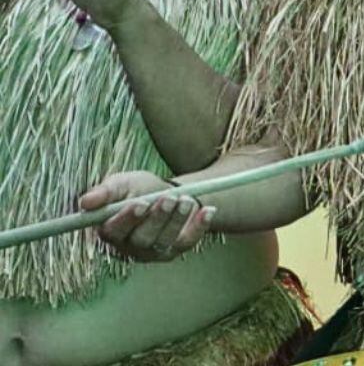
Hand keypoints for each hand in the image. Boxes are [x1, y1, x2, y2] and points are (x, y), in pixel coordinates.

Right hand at [84, 171, 212, 262]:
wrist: (167, 193)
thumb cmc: (138, 190)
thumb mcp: (122, 183)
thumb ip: (105, 192)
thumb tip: (85, 202)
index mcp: (110, 231)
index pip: (113, 232)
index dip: (126, 219)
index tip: (139, 203)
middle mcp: (129, 247)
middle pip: (141, 239)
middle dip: (157, 217)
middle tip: (169, 198)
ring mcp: (153, 251)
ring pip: (164, 241)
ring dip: (177, 220)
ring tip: (186, 200)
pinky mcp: (174, 250)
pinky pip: (187, 243)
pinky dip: (199, 227)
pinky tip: (207, 211)